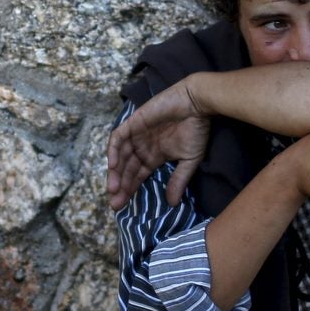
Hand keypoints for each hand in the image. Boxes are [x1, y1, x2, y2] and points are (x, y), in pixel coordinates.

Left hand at [106, 77, 209, 209]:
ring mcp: (136, 134)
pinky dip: (113, 151)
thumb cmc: (196, 130)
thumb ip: (178, 180)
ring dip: (115, 172)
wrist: (196, 104)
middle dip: (120, 186)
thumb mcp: (189, 160)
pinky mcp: (133, 122)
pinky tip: (113, 165)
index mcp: (153, 157)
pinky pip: (118, 138)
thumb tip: (171, 204)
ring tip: (114, 189)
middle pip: (125, 169)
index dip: (129, 190)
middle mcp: (142, 147)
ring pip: (119, 156)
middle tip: (115, 203)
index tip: (121, 206)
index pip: (136, 176)